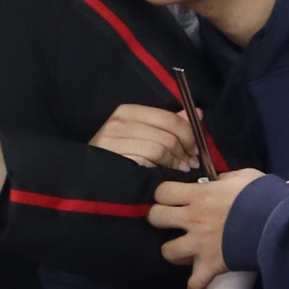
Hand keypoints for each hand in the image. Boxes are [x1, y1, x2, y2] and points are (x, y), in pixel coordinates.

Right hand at [90, 103, 204, 173]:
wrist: (91, 176)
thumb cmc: (120, 154)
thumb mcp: (143, 133)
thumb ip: (168, 123)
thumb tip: (196, 113)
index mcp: (127, 111)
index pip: (169, 118)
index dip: (189, 134)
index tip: (195, 148)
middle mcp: (118, 123)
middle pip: (167, 135)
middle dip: (184, 151)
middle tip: (190, 163)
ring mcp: (113, 141)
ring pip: (160, 149)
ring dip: (174, 163)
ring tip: (179, 170)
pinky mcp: (114, 159)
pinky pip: (148, 162)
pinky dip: (160, 170)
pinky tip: (164, 174)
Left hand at [151, 168, 263, 288]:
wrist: (279, 223)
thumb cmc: (265, 197)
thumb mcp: (246, 177)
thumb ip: (228, 178)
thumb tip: (220, 180)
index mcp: (200, 195)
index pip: (163, 191)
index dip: (164, 195)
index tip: (172, 199)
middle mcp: (193, 218)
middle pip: (156, 218)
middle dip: (160, 220)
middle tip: (171, 223)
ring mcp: (200, 243)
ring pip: (168, 252)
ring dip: (173, 253)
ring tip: (184, 254)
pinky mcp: (212, 265)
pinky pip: (195, 283)